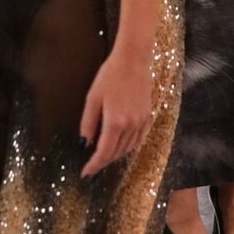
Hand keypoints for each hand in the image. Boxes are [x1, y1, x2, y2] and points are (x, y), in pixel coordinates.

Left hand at [79, 43, 154, 176]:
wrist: (133, 60)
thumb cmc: (110, 76)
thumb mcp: (92, 98)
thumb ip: (88, 123)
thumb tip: (85, 143)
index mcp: (115, 122)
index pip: (103, 153)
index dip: (94, 165)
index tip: (85, 173)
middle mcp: (130, 125)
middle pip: (116, 153)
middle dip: (103, 161)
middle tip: (91, 165)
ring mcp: (141, 121)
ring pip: (128, 148)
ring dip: (115, 155)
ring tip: (103, 156)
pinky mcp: (147, 116)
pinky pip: (138, 139)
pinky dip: (128, 147)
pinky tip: (120, 145)